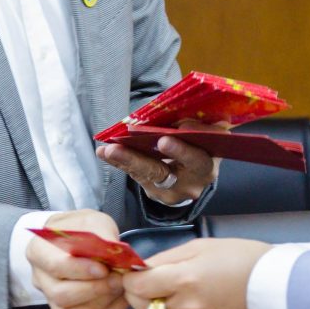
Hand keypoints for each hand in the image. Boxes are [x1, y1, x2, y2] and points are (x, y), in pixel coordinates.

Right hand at [25, 209, 130, 308]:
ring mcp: (50, 298)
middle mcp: (40, 277)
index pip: (55, 265)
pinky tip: (117, 298)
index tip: (103, 268)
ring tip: (118, 286)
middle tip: (117, 278)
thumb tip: (112, 250)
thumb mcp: (93, 221)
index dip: (81, 270)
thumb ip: (101, 233)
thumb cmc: (82, 230)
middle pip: (61, 294)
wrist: (81, 242)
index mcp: (39, 250)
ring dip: (100, 302)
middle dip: (94, 289)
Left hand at [97, 118, 223, 205]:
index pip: (196, 161)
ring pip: (143, 174)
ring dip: (122, 160)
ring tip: (105, 150)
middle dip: (137, 159)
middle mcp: (188, 185)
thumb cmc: (200, 146)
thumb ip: (197, 128)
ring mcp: (169, 191)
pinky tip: (103, 152)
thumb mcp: (206, 138)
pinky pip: (135, 175)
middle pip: (161, 172)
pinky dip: (120, 162)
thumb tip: (181, 117)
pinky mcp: (154, 191)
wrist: (197, 175)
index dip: (182, 150)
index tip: (166, 137)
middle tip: (117, 149)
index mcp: (206, 168)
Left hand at [122, 237, 272, 308]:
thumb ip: (166, 259)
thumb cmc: (242, 259)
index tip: (136, 277)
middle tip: (155, 287)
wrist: (276, 283)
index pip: (136, 287)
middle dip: (143, 297)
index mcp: (184, 279)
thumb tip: (141, 268)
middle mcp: (188, 307)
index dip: (131, 281)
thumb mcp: (201, 247)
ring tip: (178, 301)